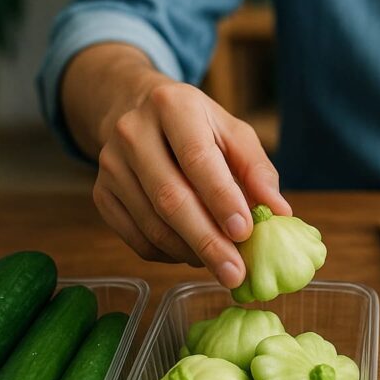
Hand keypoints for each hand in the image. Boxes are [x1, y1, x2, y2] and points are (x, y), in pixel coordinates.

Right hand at [93, 80, 290, 287]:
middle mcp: (133, 132)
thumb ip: (257, 170)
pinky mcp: (101, 193)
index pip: (197, 159)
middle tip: (235, 273)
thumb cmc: (198, 126)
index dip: (221, 198)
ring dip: (190, 252)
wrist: (137, 112)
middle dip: (207, 241)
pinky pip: (135, 238)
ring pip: (151, 224)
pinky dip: (168, 255)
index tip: (244, 232)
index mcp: (173, 106)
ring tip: (222, 264)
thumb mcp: (233, 133)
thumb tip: (279, 213)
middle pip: (170, 198)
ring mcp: (110, 165)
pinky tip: (192, 254)